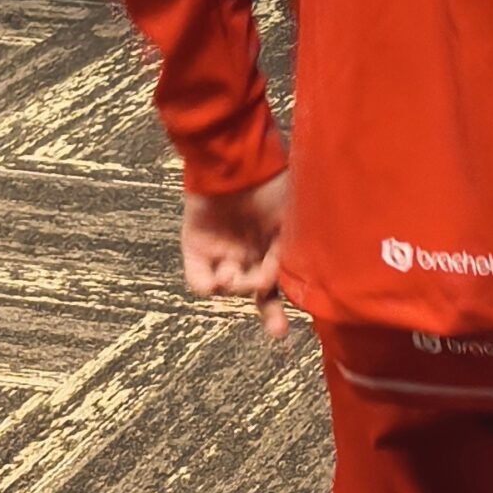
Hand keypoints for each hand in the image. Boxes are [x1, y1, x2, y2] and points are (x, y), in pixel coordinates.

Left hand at [180, 171, 294, 344]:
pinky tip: (216, 281)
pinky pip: (198, 280)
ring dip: (236, 284)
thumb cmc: (273, 184)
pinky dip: (206, 285)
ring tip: (234, 270)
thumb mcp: (295, 218)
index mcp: (276, 244)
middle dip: (269, 313)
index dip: (286, 304)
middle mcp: (250, 252)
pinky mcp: (196, 249)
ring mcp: (223, 252)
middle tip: (279, 329)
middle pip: (257, 291)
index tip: (292, 327)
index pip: (282, 279)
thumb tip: (295, 282)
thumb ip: (296, 249)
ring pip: (230, 287)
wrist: (235, 163)